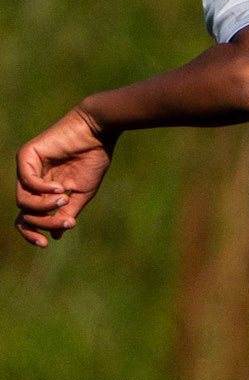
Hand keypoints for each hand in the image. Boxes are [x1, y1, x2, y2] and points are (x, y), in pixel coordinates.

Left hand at [15, 107, 117, 245]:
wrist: (96, 134)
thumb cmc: (92, 160)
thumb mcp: (81, 195)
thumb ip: (67, 213)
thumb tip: (55, 236)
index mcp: (44, 192)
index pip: (28, 217)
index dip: (32, 233)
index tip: (44, 245)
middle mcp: (32, 181)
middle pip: (24, 213)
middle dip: (43, 222)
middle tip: (65, 222)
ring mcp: (27, 168)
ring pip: (22, 200)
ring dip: (44, 206)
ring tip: (65, 199)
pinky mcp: (27, 156)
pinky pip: (27, 181)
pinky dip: (43, 189)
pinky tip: (61, 188)